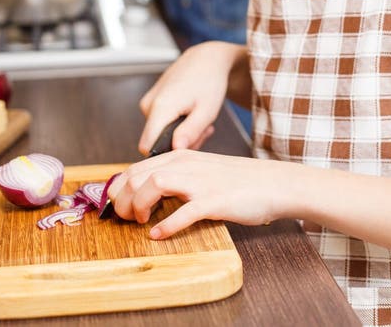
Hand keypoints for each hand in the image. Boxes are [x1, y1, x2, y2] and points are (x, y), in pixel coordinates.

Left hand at [107, 151, 295, 238]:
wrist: (274, 183)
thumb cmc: (238, 180)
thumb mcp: (202, 169)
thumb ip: (178, 175)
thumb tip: (148, 189)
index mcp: (181, 156)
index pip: (135, 168)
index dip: (119, 189)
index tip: (117, 207)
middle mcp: (186, 164)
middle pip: (137, 175)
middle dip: (122, 199)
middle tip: (125, 219)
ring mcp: (200, 181)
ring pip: (154, 184)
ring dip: (139, 206)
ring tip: (140, 222)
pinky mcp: (214, 201)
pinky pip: (183, 213)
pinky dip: (166, 225)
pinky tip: (159, 235)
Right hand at [138, 42, 245, 155]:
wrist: (206, 58)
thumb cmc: (209, 82)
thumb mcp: (207, 110)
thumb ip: (191, 131)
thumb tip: (176, 150)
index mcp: (160, 107)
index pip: (147, 147)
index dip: (166, 155)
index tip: (190, 146)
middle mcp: (148, 105)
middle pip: (156, 141)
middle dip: (180, 143)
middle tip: (203, 131)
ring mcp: (148, 102)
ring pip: (159, 133)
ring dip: (181, 133)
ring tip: (200, 120)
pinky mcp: (152, 100)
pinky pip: (159, 122)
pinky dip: (176, 123)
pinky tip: (192, 114)